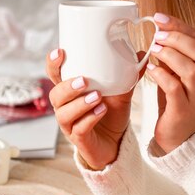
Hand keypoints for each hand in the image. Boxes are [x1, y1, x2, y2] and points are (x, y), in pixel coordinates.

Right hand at [46, 49, 145, 169]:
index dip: (53, 64)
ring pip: (64, 113)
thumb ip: (128, 75)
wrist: (117, 142)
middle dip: (67, 87)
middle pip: (55, 95)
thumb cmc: (112, 114)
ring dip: (79, 103)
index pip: (55, 76)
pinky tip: (101, 111)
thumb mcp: (121, 92)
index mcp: (71, 91)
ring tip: (97, 96)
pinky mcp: (80, 140)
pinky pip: (79, 129)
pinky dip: (90, 118)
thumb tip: (141, 55)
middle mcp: (65, 107)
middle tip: (84, 81)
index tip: (60, 52)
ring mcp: (70, 125)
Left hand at [147, 13, 194, 152]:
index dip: (180, 26)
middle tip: (157, 35)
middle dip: (178, 39)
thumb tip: (159, 29)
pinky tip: (151, 69)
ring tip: (154, 49)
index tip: (160, 18)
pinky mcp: (184, 111)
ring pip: (192, 70)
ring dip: (171, 56)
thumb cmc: (177, 100)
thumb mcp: (177, 73)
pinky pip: (176, 89)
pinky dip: (163, 76)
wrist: (178, 136)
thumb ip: (173, 53)